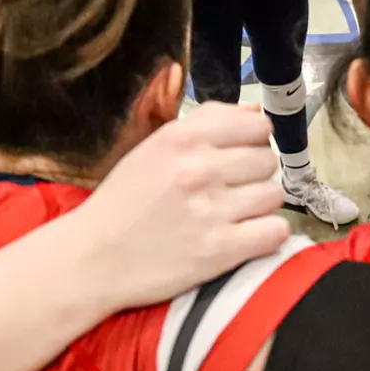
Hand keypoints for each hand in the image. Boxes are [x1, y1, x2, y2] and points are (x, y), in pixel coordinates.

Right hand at [77, 102, 289, 307]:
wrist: (93, 259)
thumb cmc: (124, 202)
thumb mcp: (154, 148)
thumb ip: (206, 123)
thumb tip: (255, 111)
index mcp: (182, 138)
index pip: (256, 125)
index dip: (253, 141)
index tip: (238, 156)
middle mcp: (199, 168)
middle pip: (268, 160)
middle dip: (254, 175)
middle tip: (230, 191)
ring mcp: (211, 210)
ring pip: (274, 195)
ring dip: (259, 206)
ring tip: (232, 215)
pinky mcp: (220, 250)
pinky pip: (276, 231)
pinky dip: (266, 235)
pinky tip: (244, 237)